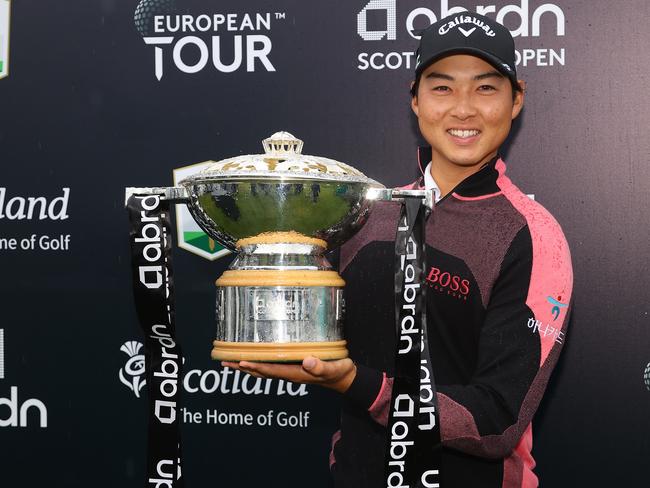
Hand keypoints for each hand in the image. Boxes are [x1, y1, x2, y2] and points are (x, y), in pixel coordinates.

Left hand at [221, 356, 356, 393]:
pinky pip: (270, 366)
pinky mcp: (291, 367)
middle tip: (224, 362)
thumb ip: (321, 366)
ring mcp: (289, 371)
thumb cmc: (339, 371)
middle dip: (243, 367)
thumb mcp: (333, 368)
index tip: (241, 361)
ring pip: (263, 370)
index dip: (256, 366)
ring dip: (246, 366)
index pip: (272, 370)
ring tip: (229, 361)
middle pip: (261, 372)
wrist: (343, 377)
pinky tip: (251, 357)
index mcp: (297, 373)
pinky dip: (257, 362)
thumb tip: (307, 361)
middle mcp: (289, 373)